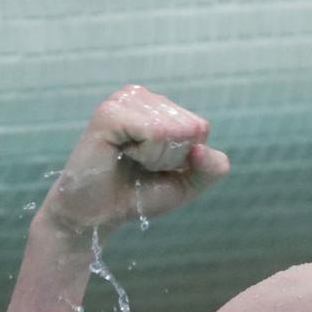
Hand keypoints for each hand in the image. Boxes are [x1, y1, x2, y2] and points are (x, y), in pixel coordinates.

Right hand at [40, 85, 229, 236]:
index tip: (157, 166)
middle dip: (171, 158)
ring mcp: (125, 101)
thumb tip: (203, 149)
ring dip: (155, 156)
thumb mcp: (187, 184)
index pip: (200, 128)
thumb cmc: (139, 193)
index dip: (186, 158)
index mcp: (162, 108)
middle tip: (141, 164)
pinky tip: (122, 154)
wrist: (100, 213)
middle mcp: (144, 98)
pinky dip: (145, 153)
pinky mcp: (110, 113)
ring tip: (130, 159)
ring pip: (172, 129)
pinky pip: (153, 131)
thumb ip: (211, 169)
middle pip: (189, 128)